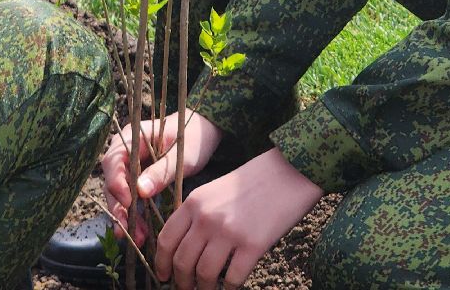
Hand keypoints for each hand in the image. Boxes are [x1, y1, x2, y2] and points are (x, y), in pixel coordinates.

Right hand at [101, 110, 223, 244]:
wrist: (204, 133)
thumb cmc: (193, 138)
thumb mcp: (180, 155)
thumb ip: (161, 171)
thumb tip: (141, 192)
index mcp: (132, 137)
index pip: (113, 161)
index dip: (117, 183)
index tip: (128, 203)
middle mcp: (125, 151)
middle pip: (112, 180)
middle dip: (119, 207)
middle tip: (127, 230)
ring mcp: (130, 165)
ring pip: (119, 193)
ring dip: (125, 215)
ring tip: (137, 237)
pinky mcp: (137, 179)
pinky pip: (130, 198)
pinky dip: (134, 214)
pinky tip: (141, 232)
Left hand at [155, 148, 323, 289]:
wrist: (288, 172)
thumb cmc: (253, 182)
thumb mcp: (215, 190)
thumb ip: (197, 214)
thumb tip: (184, 248)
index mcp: (194, 202)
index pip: (167, 240)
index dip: (161, 263)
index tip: (162, 276)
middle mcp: (207, 217)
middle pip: (183, 262)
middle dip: (181, 282)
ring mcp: (229, 231)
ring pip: (204, 275)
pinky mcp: (253, 245)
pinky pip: (233, 279)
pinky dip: (229, 289)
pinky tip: (230, 288)